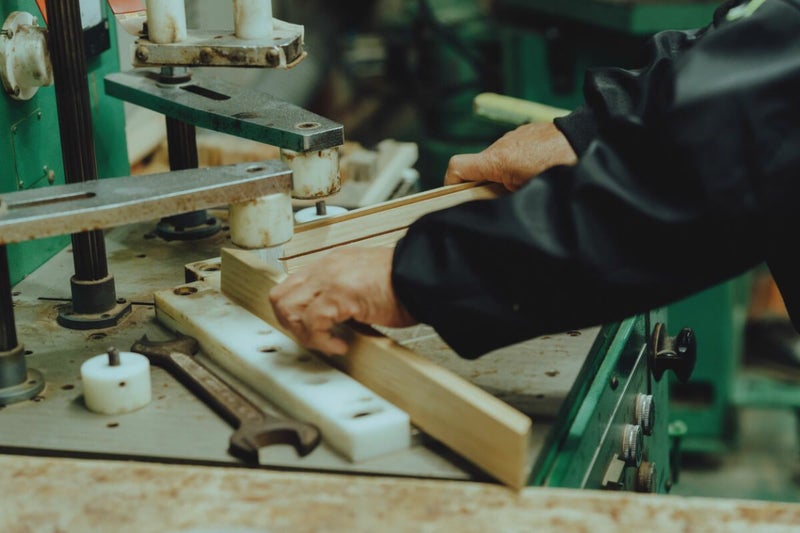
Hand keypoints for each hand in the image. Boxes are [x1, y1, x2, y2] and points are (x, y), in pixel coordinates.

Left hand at [269, 247, 417, 355]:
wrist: (423, 276)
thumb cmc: (405, 283)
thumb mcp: (367, 284)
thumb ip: (345, 296)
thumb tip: (336, 320)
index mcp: (331, 263)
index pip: (292, 285)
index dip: (296, 312)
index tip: (311, 329)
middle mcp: (325, 267)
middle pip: (279, 296)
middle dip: (291, 324)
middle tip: (314, 337)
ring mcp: (329, 279)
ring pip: (286, 307)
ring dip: (303, 333)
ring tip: (326, 342)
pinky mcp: (338, 295)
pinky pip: (311, 322)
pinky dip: (321, 340)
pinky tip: (341, 345)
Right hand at [444, 122, 577, 190]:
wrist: (587, 140)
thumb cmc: (561, 166)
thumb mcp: (527, 192)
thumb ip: (502, 197)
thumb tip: (487, 205)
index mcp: (497, 159)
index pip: (456, 167)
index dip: (451, 183)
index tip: (457, 197)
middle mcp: (502, 143)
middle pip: (478, 166)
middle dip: (486, 184)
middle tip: (504, 198)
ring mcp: (515, 135)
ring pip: (498, 159)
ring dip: (505, 173)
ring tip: (528, 183)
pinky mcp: (527, 132)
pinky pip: (515, 150)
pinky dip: (519, 162)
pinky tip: (539, 169)